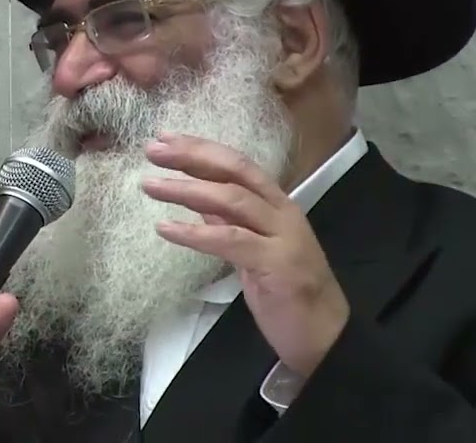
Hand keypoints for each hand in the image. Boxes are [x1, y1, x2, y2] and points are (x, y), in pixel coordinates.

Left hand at [141, 132, 348, 377]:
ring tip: (150, 185)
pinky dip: (195, 233)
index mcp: (276, 204)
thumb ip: (229, 222)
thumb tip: (196, 201)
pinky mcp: (276, 264)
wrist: (325, 336)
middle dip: (192, 156)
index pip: (237, 164)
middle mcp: (282, 212)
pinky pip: (229, 240)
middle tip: (152, 149)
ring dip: (187, 189)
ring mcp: (282, 236)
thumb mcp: (252, 250)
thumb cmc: (287, 293)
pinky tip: (166, 228)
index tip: (164, 139)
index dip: (201, 148)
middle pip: (235, 171)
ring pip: (231, 199)